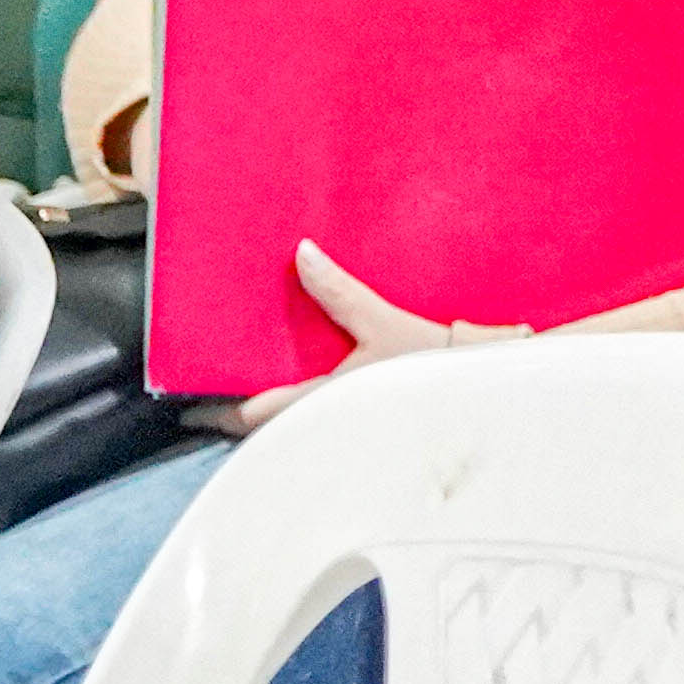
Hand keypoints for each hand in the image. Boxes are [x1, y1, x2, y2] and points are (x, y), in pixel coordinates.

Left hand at [216, 239, 525, 436]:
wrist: (497, 387)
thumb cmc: (440, 365)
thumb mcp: (384, 324)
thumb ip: (339, 292)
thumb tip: (302, 254)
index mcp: (327, 405)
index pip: (254, 417)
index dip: (216, 413)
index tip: (186, 408)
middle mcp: (336, 425)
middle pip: (272, 429)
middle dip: (243, 418)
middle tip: (213, 400)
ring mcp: (356, 428)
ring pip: (300, 425)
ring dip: (277, 412)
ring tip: (256, 392)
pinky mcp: (378, 420)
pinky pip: (328, 414)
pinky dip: (309, 404)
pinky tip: (312, 386)